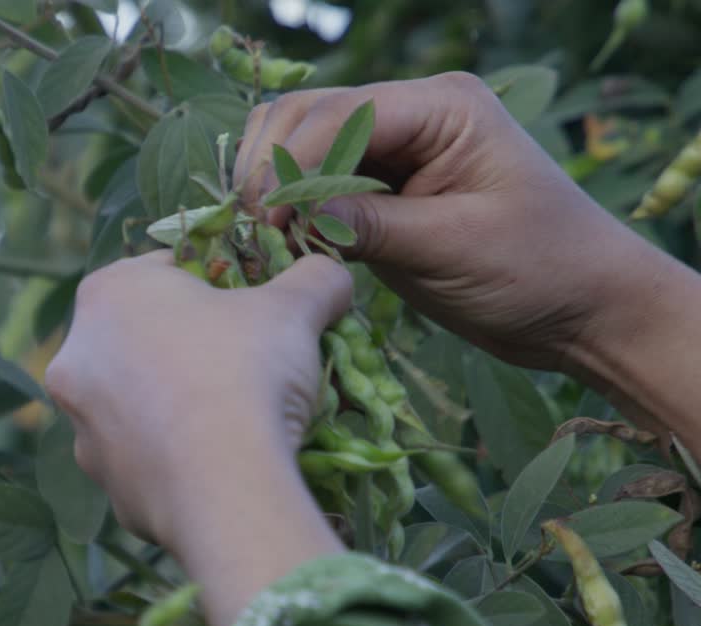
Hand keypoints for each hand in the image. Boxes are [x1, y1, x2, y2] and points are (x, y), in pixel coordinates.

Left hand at [45, 251, 349, 625]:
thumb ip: (312, 279)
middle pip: (145, 339)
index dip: (216, 284)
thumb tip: (331, 275)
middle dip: (190, 347)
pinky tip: (215, 463)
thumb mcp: (293, 309)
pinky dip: (175, 459)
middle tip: (244, 363)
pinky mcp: (103, 481)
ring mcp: (81, 425)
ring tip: (232, 418)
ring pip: (138, 404)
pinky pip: (145, 460)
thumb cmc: (246, 372)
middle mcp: (76, 356)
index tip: (251, 306)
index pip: (165, 270)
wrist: (225, 486)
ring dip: (177, 405)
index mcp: (106, 293)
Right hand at [233, 71, 662, 373]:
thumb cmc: (539, 269)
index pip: (340, 115)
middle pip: (306, 116)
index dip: (293, 164)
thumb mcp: (451, 248)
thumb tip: (287, 214)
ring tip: (265, 237)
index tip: (267, 220)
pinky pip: (315, 185)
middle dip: (272, 167)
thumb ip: (367, 224)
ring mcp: (392, 151)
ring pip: (299, 145)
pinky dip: (290, 209)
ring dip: (273, 185)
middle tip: (255, 229)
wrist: (582, 308)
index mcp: (442, 107)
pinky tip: (281, 242)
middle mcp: (410, 114)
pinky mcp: (379, 191)